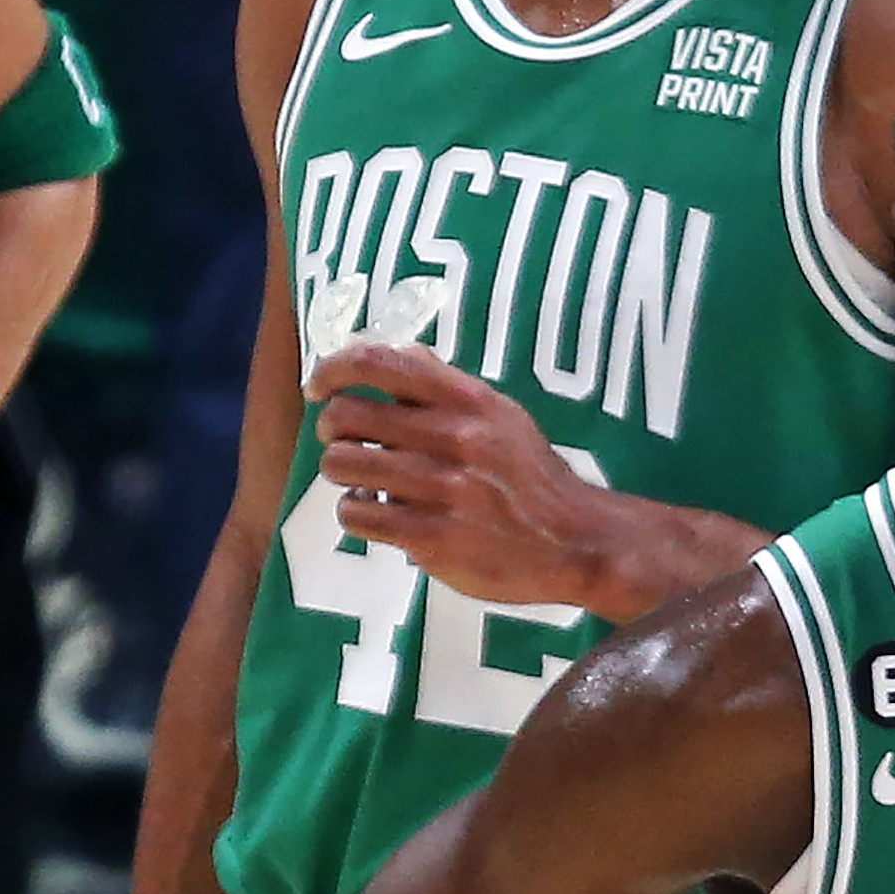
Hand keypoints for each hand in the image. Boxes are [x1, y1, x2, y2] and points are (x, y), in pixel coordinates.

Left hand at [312, 340, 615, 610]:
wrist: (576, 542)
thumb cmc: (531, 477)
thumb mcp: (501, 416)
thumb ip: (448, 385)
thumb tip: (400, 351)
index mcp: (468, 400)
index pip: (379, 363)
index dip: (333, 369)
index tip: (317, 386)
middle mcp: (453, 437)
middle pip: (347, 415)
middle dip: (333, 429)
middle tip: (344, 442)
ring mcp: (441, 489)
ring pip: (342, 464)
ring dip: (342, 472)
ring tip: (362, 479)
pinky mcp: (431, 537)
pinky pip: (357, 513)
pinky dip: (356, 511)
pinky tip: (376, 512)